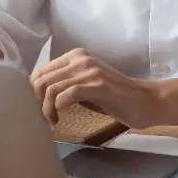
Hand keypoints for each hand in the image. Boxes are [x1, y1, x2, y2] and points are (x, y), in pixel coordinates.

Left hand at [29, 49, 161, 127]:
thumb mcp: (86, 87)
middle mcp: (80, 58)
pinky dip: (57, 108)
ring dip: (45, 109)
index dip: (32, 92)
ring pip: (51, 88)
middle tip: (41, 119)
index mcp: (76, 56)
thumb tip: (37, 94)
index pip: (41, 71)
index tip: (34, 109)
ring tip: (50, 121)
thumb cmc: (115, 97)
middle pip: (42, 79)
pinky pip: (66, 94)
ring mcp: (89, 70)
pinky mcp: (97, 84)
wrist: (145, 101)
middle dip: (35, 102)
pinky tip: (59, 119)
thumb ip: (65, 85)